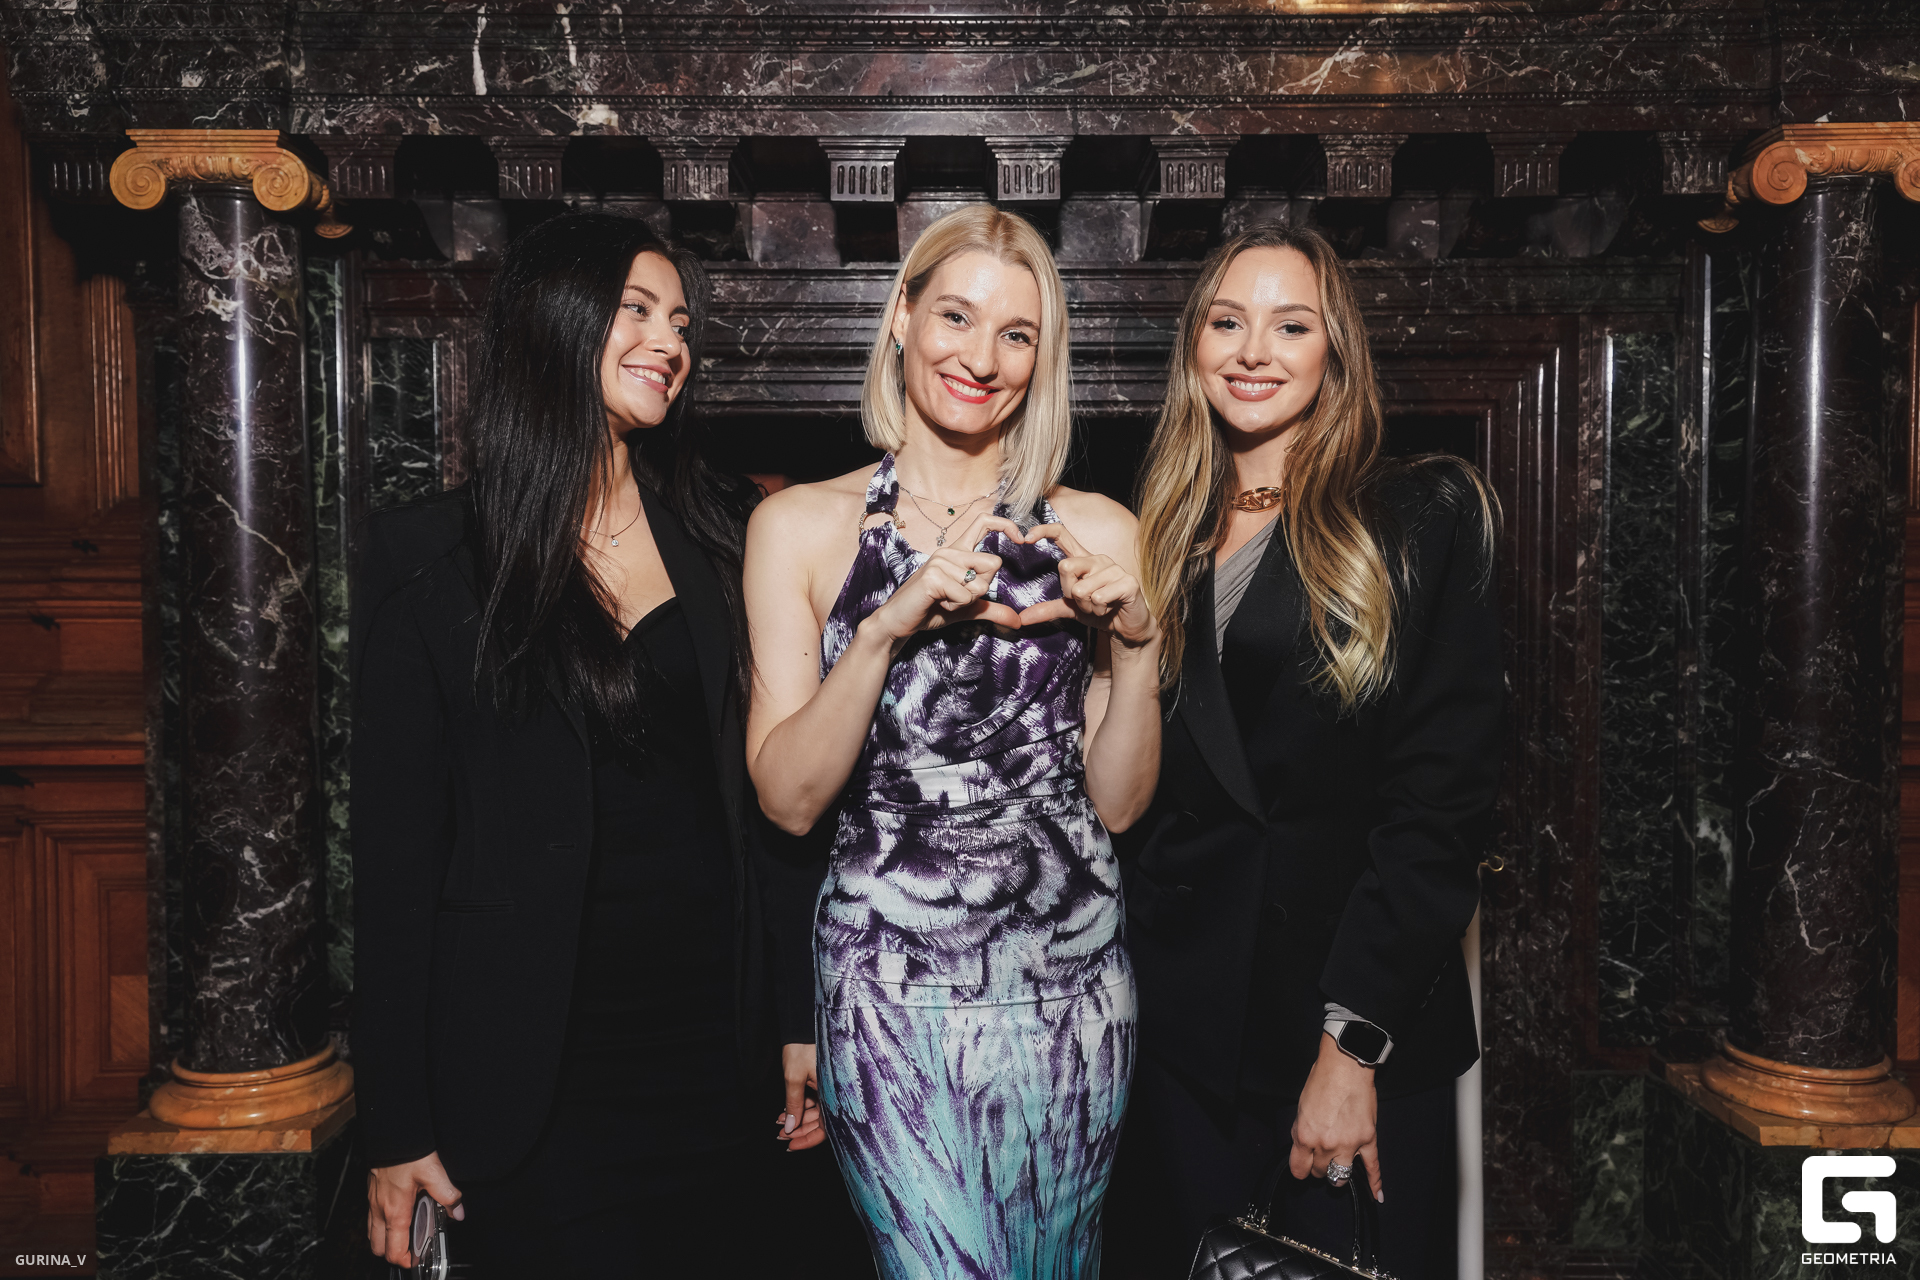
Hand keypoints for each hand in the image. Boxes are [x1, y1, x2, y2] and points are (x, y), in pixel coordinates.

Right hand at [367, 1151, 462, 1266]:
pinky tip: (398, 1212)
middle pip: (378, 1247)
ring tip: (404, 1234)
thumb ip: (448, 1194)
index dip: (405, 1260)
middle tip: (410, 1250)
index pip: (393, 1250)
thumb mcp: (434, 1172)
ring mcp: (373, 1202)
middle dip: (392, 1253)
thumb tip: (457, 1211)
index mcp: (395, 1211)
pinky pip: (372, 1218)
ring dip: (385, 1240)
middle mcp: (380, 1210)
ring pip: (372, 1234)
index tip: (416, 1259)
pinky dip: (382, 1224)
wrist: (390, 1133)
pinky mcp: (372, 1193)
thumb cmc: (407, 1152)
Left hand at [777, 1042, 826, 1151]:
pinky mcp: (824, 1082)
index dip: (808, 1139)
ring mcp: (830, 1088)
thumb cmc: (802, 1046)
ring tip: (779, 1124)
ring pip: (817, 1113)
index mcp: (834, 1094)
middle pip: (822, 1123)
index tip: (790, 1145)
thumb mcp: (794, 1077)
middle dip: (799, 1131)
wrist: (803, 1024)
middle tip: (781, 1137)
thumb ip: (793, 1104)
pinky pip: (815, 1102)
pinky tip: (785, 1112)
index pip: (826, 1128)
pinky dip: (800, 1108)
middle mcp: (836, 1093)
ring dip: (798, 1120)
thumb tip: (790, 1128)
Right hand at [863, 511, 1025, 640]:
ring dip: (966, 601)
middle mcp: (950, 551)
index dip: (1006, 525)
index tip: (1022, 539)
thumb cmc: (931, 610)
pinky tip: (938, 603)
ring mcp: (941, 561)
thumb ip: (992, 610)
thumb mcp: (968, 608)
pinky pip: (965, 596)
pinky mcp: (934, 576)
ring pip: (980, 585)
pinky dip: (956, 607)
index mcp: (958, 552)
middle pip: (993, 564)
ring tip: (944, 600)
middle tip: (957, 596)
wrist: (900, 621)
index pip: (984, 523)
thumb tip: (1018, 621)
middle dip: (982, 588)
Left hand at [1016, 523, 1158, 647]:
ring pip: (1082, 588)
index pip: (1062, 534)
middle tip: (1086, 602)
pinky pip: (1099, 597)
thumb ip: (1049, 609)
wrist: (1127, 628)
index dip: (1044, 531)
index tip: (1026, 538)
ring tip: (1101, 606)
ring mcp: (1114, 568)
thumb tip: (1023, 618)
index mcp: (1084, 559)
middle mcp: (1098, 559)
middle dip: (1071, 594)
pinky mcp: (1128, 581)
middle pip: (1066, 568)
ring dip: (1088, 606)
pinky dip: (1100, 609)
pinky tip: (1111, 607)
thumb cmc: (1101, 612)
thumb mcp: (1071, 609)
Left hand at [1288, 1031, 1384, 1202]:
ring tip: (1336, 1168)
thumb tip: (1302, 1146)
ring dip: (1337, 1175)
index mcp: (1306, 1135)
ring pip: (1340, 1176)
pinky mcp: (1367, 1140)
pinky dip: (1374, 1182)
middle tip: (1319, 1158)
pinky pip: (1372, 1166)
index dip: (1300, 1169)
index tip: (1302, 1168)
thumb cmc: (1322, 1080)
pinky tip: (1376, 1194)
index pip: (1299, 1168)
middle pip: (1319, 1172)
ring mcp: (1348, 1144)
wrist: (1346, 1067)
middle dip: (1318, 1166)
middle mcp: (1326, 1144)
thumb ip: (1301, 1131)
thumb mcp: (1301, 1107)